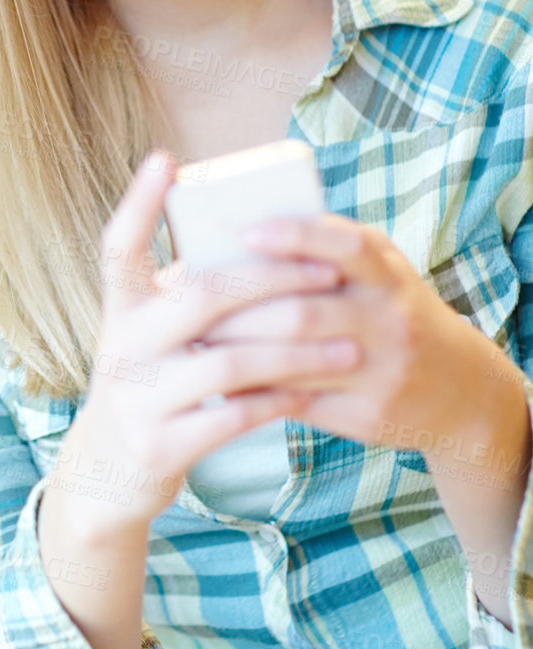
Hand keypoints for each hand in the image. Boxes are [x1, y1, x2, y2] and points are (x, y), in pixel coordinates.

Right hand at [68, 151, 361, 530]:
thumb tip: (255, 242)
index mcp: (118, 310)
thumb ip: (182, 298)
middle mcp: (120, 347)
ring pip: (230, 362)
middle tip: (328, 273)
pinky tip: (313, 390)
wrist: (105, 476)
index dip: (138, 201)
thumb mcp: (148, 337)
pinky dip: (280, 399)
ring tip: (348, 347)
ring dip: (297, 351)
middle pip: (201, 296)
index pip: (118, 245)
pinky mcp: (159, 445)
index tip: (167, 160)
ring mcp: (137, 398)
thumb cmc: (149, 386)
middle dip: (273, 279)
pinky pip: (234, 416)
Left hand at [207, 212, 500, 456]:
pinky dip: (256, 392)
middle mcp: (391, 320)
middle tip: (186, 301)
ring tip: (194, 340)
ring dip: (237, 351)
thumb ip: (324, 249)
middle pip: (305, 312)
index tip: (245, 232)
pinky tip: (222, 381)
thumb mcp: (378, 271)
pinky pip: (300, 403)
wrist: (462, 389)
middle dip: (238, 309)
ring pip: (296, 362)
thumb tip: (237, 237)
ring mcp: (384, 372)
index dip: (295, 236)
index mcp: (388, 273)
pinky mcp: (370, 416)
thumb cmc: (393, 311)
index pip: (345, 245)